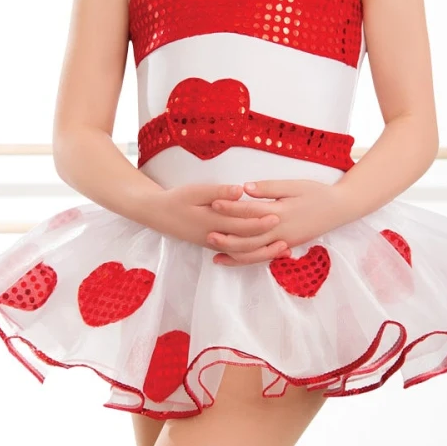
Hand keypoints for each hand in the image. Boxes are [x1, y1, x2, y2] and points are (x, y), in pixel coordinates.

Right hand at [139, 181, 286, 254]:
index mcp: (211, 222)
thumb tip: (238, 190)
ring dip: (264, 252)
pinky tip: (267, 252)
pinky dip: (253, 255)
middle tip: (287, 233)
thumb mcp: (194, 191)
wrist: (158, 215)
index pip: (239, 224)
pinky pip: (237, 254)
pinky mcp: (216, 246)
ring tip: (283, 248)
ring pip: (243, 253)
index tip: (276, 214)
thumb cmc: (177, 199)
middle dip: (267, 238)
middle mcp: (215, 237)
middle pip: (245, 241)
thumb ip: (217, 192)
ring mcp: (215, 244)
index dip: (259, 221)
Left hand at [208, 178, 344, 265]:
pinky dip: (246, 259)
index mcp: (282, 212)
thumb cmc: (317, 193)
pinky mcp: (286, 247)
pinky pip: (262, 256)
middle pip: (250, 238)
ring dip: (234, 253)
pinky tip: (230, 258)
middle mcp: (281, 231)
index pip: (251, 211)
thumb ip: (269, 187)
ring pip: (255, 253)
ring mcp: (284, 242)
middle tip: (207, 233)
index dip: (231, 208)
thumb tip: (245, 188)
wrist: (340, 209)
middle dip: (228, 237)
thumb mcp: (294, 185)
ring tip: (214, 250)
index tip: (214, 203)